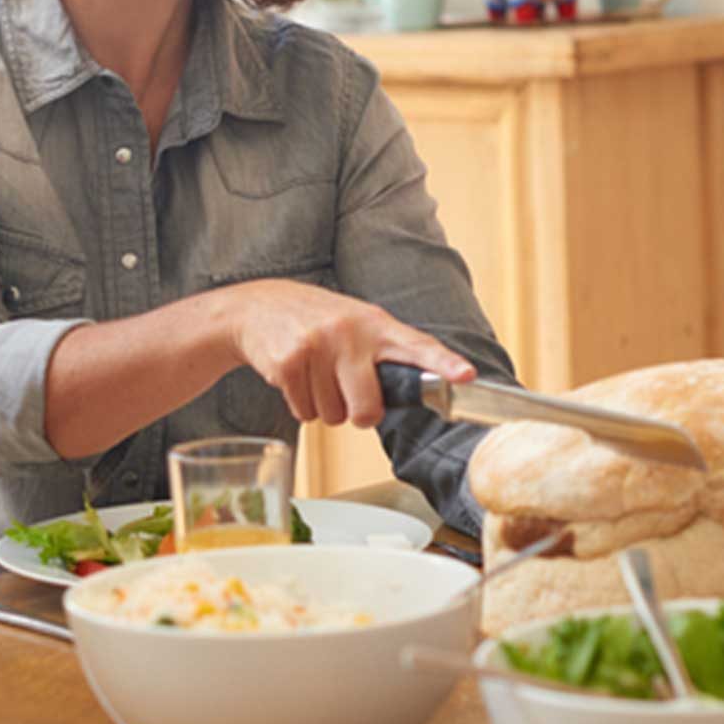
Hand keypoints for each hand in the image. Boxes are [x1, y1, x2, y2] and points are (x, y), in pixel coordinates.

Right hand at [231, 281, 476, 428]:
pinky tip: (296, 377)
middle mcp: (348, 332)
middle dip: (358, 414)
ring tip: (315, 375)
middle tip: (346, 394)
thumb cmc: (317, 321)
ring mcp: (316, 346)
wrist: (257, 308)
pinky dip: (301, 405)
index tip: (467, 376)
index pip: (417, 346)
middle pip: (367, 409)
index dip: (444, 363)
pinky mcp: (287, 363)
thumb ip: (385, 352)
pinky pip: (305, 413)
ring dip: (324, 407)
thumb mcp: (356, 323)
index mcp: (375, 324)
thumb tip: (424, 392)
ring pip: (333, 416)